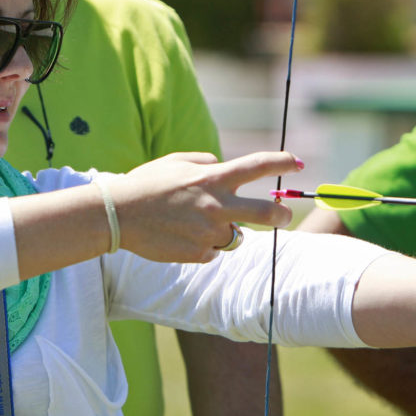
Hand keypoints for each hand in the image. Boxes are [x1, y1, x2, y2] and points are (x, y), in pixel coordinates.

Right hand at [110, 151, 299, 261]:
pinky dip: (203, 245)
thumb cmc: (146, 184)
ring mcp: (209, 232)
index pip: (257, 166)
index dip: (282, 162)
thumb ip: (205, 162)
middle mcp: (217, 205)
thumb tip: (222, 166)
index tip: (297, 163)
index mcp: (213, 178)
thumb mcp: (177, 161)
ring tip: (193, 223)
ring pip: (235, 235)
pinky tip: (180, 236)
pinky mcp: (200, 254)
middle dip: (282, 216)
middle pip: (267, 213)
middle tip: (283, 216)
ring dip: (225, 230)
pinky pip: (213, 250)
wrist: (118, 215)